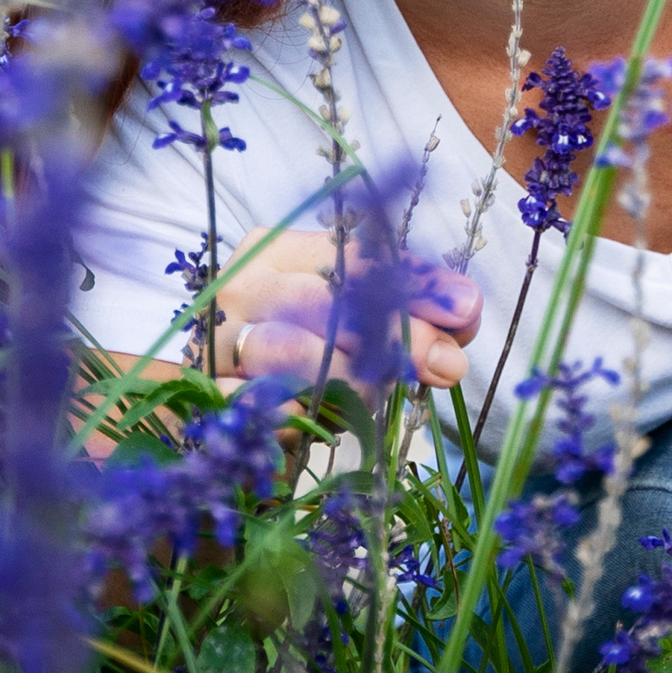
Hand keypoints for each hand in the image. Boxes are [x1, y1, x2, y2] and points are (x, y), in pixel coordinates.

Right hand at [208, 227, 483, 389]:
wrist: (221, 395)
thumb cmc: (302, 347)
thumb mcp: (354, 315)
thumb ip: (412, 310)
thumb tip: (464, 313)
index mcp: (280, 250)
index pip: (356, 259)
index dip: (416, 285)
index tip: (465, 310)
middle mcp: (244, 287)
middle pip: (324, 301)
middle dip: (395, 334)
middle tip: (446, 363)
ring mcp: (217, 341)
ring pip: (285, 351)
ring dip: (349, 378)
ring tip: (386, 394)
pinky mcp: (206, 396)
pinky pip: (253, 406)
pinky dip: (294, 413)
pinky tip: (325, 421)